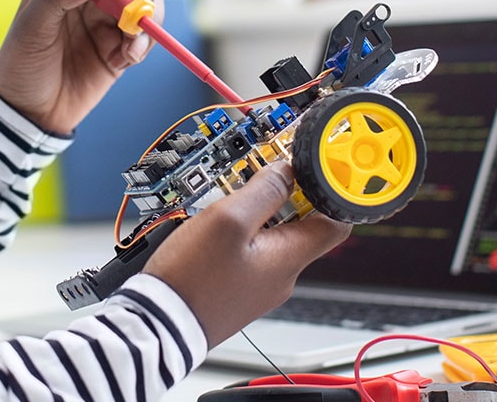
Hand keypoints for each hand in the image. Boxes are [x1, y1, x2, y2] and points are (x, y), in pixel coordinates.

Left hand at [0, 0, 161, 133]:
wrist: (27, 112)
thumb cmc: (20, 64)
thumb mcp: (31, 26)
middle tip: (137, 9)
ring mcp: (108, 18)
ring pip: (146, 0)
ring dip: (148, 18)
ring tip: (131, 45)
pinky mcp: (120, 47)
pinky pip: (146, 35)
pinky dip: (144, 44)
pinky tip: (125, 60)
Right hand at [143, 162, 352, 347]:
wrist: (159, 326)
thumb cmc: (192, 280)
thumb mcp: (229, 220)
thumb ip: (264, 191)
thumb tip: (287, 172)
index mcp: (289, 258)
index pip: (337, 222)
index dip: (330, 192)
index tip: (313, 171)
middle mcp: (280, 276)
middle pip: (301, 226)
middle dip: (281, 196)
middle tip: (254, 177)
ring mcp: (258, 286)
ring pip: (271, 238)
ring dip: (254, 214)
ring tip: (223, 202)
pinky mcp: (237, 290)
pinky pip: (249, 253)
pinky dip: (238, 234)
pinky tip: (211, 228)